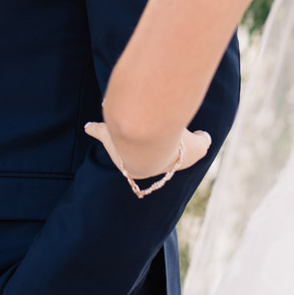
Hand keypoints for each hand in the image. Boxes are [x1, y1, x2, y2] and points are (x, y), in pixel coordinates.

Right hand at [83, 122, 210, 182]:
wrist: (147, 140)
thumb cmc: (173, 146)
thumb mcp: (198, 147)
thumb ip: (203, 142)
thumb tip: (204, 137)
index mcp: (156, 167)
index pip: (162, 162)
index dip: (168, 154)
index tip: (169, 146)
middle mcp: (136, 161)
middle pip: (138, 154)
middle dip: (141, 148)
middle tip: (145, 142)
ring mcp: (120, 148)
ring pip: (118, 143)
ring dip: (118, 138)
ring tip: (118, 129)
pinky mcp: (108, 135)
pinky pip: (99, 131)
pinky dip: (94, 129)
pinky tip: (89, 127)